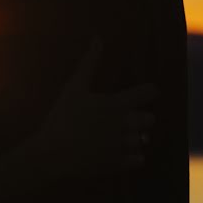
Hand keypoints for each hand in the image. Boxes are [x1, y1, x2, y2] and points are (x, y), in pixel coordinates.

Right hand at [35, 37, 157, 180]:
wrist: (53, 153)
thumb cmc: (63, 116)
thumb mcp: (74, 86)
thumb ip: (89, 62)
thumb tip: (98, 38)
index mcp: (117, 104)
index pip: (148, 93)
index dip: (148, 92)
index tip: (144, 93)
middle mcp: (126, 125)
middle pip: (150, 119)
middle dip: (140, 117)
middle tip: (123, 117)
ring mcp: (124, 146)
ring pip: (144, 139)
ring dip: (135, 136)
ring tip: (118, 135)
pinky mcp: (120, 164)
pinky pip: (139, 159)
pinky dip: (132, 156)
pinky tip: (116, 150)